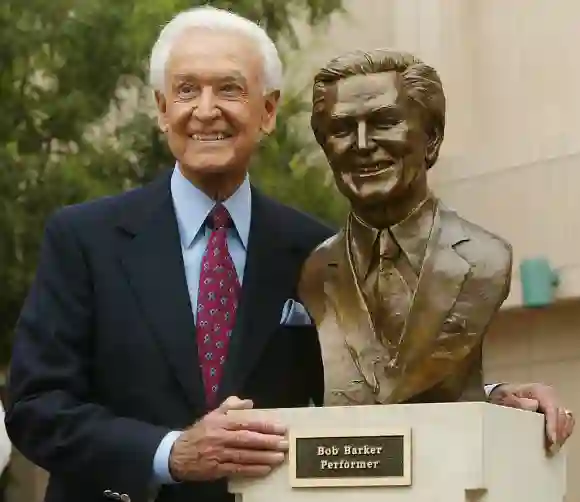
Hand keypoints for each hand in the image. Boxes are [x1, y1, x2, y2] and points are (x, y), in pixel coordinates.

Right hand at [169, 396, 287, 481]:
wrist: (178, 454)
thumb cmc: (200, 432)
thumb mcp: (213, 414)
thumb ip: (231, 405)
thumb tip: (249, 403)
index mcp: (220, 422)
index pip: (246, 423)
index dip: (264, 425)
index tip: (280, 428)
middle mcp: (220, 437)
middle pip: (247, 439)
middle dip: (267, 442)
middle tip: (284, 443)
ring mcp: (218, 454)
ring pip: (244, 456)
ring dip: (263, 457)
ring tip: (279, 457)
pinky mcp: (217, 469)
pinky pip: (238, 470)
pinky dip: (252, 470)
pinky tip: (265, 469)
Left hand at [489, 383, 574, 448]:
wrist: (504, 395)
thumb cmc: (505, 397)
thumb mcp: (506, 398)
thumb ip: (517, 402)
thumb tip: (533, 406)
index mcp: (539, 391)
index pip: (552, 408)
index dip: (554, 425)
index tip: (552, 440)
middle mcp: (550, 395)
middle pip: (562, 416)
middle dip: (559, 434)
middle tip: (551, 449)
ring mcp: (554, 403)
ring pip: (567, 420)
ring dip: (562, 435)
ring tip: (552, 448)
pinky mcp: (556, 411)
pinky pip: (566, 423)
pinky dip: (563, 433)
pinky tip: (555, 442)